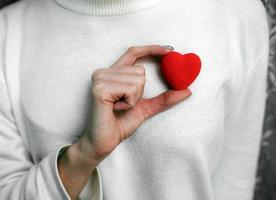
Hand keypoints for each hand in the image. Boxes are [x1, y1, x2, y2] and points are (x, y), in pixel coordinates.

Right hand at [58, 45, 191, 198]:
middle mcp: (104, 72)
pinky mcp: (101, 89)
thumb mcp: (146, 108)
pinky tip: (116, 109)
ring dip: (134, 99)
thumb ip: (164, 99)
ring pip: (137, 80)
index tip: (170, 50)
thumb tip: (187, 91)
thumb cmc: (121, 124)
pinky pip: (130, 89)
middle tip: (124, 104)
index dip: (151, 49)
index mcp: (113, 73)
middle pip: (140, 70)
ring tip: (119, 107)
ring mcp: (100, 79)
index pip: (133, 53)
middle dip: (140, 92)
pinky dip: (129, 103)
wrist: (105, 142)